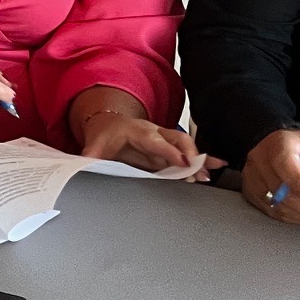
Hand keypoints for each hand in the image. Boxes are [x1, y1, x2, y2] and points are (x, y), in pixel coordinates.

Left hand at [75, 109, 216, 176]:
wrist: (110, 124)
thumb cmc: (105, 134)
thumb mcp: (94, 143)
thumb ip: (90, 155)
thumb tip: (82, 164)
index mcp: (137, 131)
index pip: (155, 141)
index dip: (169, 151)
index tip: (183, 162)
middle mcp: (155, 133)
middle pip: (177, 140)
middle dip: (190, 155)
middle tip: (198, 173)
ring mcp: (165, 140)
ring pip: (186, 146)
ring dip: (199, 160)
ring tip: (209, 175)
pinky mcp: (169, 149)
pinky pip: (188, 153)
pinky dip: (204, 159)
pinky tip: (217, 165)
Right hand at [240, 128, 299, 223]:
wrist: (274, 146)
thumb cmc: (297, 146)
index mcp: (276, 145)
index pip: (284, 165)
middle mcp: (259, 161)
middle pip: (283, 192)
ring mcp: (252, 178)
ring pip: (279, 206)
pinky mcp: (251, 193)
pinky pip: (273, 212)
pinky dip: (295, 217)